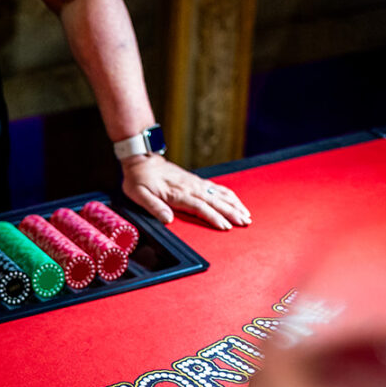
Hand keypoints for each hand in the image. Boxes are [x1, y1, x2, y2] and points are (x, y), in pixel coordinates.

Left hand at [121, 154, 250, 229]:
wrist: (142, 160)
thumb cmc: (139, 179)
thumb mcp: (139, 195)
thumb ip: (154, 207)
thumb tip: (167, 220)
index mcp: (177, 194)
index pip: (200, 207)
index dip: (213, 217)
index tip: (225, 226)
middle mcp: (190, 187)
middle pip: (215, 201)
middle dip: (231, 212)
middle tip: (244, 222)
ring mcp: (195, 183)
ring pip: (219, 194)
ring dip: (234, 204)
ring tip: (247, 215)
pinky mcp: (196, 181)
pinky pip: (216, 187)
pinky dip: (229, 195)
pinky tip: (237, 202)